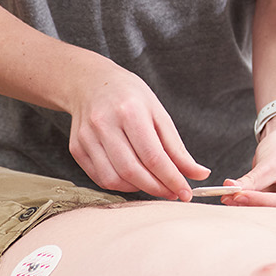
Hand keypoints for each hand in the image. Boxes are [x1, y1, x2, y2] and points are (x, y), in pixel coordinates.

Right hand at [66, 63, 207, 199]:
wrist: (90, 83)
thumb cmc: (130, 96)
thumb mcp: (158, 113)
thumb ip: (176, 147)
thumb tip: (199, 174)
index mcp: (130, 111)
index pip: (153, 156)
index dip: (171, 179)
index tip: (185, 192)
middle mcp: (105, 124)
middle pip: (132, 171)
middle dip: (157, 188)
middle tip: (172, 192)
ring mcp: (87, 138)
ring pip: (114, 179)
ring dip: (138, 189)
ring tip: (154, 184)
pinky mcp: (77, 148)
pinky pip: (100, 178)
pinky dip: (121, 184)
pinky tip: (134, 178)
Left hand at [221, 113, 275, 211]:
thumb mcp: (271, 162)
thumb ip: (253, 180)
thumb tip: (233, 190)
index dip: (260, 200)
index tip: (238, 195)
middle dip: (254, 207)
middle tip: (230, 198)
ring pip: (271, 216)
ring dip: (250, 208)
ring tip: (230, 197)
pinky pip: (266, 212)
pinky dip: (250, 206)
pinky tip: (235, 199)